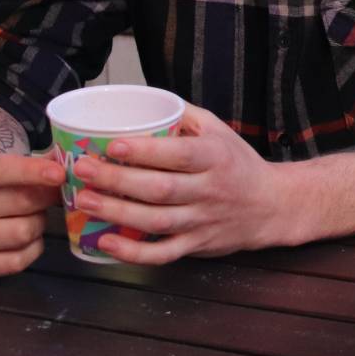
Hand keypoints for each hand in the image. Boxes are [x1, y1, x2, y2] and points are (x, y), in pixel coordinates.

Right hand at [0, 152, 64, 279]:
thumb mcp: (7, 163)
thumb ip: (39, 161)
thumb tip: (71, 165)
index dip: (31, 171)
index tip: (59, 174)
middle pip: (19, 203)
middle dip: (44, 199)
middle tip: (51, 196)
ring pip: (22, 233)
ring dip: (38, 224)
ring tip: (33, 216)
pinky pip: (17, 261)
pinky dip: (32, 249)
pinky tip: (27, 238)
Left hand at [70, 105, 288, 264]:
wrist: (271, 205)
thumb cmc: (238, 163)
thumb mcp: (220, 130)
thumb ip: (185, 116)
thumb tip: (144, 101)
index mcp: (215, 157)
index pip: (179, 155)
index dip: (145, 152)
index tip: (113, 145)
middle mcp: (210, 190)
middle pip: (160, 189)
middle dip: (117, 181)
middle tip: (83, 170)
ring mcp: (202, 221)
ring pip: (156, 221)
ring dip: (117, 212)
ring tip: (84, 200)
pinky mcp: (196, 245)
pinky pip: (163, 254)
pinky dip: (133, 252)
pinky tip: (106, 242)